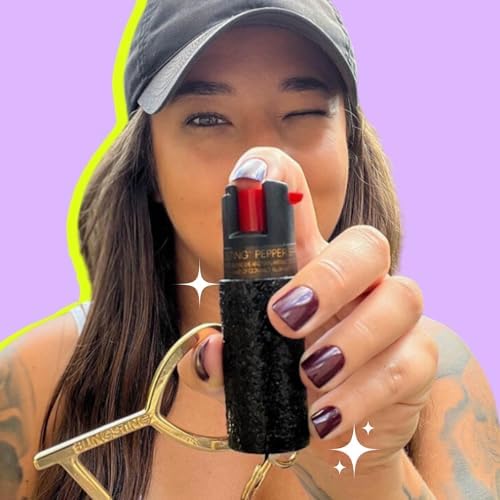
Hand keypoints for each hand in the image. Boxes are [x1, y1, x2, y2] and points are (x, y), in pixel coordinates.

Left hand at [179, 147, 438, 476]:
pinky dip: (364, 393)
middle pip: (366, 244)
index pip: (298, 204)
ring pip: (400, 298)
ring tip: (308, 378)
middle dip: (329, 276)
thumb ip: (218, 365)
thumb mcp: (244, 374)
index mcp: (306, 267)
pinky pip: (407, 364)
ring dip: (352, 339)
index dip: (278, 177)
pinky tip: (328, 418)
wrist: (336, 432)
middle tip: (284, 321)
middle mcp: (355, 281)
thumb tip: (212, 351)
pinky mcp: (417, 359)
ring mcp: (392, 317)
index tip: (250, 175)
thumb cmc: (286, 387)